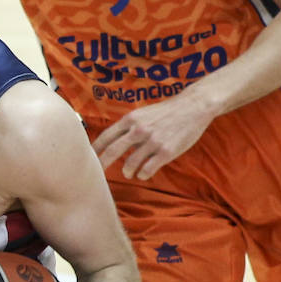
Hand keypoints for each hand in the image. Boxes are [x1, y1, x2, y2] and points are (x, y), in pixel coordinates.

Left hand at [91, 91, 218, 179]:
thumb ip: (129, 126)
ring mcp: (152, 141)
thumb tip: (113, 141)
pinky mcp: (166, 151)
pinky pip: (148, 169)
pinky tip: (143, 174)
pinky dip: (143, 174)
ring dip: (127, 171)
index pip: (106, 136)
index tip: (87, 158)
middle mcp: (138, 130)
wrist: (193, 107)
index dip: (95, 149)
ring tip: (128, 173)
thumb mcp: (143, 113)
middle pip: (113, 151)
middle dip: (103, 164)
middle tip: (98, 174)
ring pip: (131, 163)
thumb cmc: (166, 112)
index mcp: (130, 119)